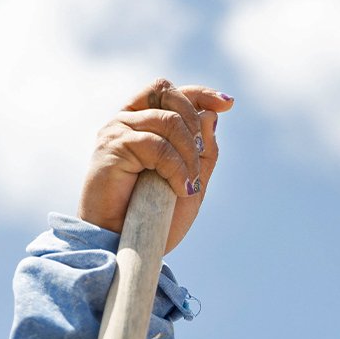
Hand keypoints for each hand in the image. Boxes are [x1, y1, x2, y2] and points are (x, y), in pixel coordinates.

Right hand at [79, 78, 234, 253]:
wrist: (129, 245)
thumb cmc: (156, 216)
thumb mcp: (192, 180)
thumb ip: (204, 150)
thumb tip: (211, 113)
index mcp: (144, 124)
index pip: (170, 93)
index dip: (200, 94)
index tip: (227, 104)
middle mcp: (128, 121)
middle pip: (170, 97)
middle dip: (196, 128)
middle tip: (199, 162)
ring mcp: (118, 131)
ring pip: (169, 122)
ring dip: (189, 156)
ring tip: (187, 186)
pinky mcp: (112, 147)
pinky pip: (157, 144)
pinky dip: (176, 168)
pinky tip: (178, 188)